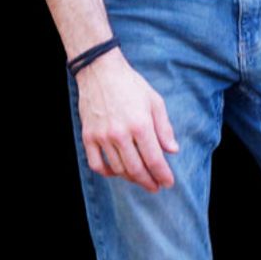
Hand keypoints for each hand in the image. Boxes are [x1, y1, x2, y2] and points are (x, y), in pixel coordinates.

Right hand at [76, 50, 180, 191]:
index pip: (154, 159)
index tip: (168, 183)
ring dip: (131, 178)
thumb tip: (172, 151)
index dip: (162, 175)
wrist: (101, 72)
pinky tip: (117, 172)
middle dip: (149, 181)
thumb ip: (164, 128)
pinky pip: (96, 164)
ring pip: (117, 169)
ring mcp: (102, 137)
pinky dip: (108, 172)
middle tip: (156, 187)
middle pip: (136, 169)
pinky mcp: (88, 137)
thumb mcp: (155, 101)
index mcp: (140, 124)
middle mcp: (120, 134)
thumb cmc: (131, 85)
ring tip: (140, 179)